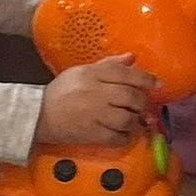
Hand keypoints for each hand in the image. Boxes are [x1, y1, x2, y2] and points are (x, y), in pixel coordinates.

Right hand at [35, 54, 155, 148]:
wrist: (37, 116)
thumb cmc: (61, 92)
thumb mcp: (81, 72)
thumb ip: (108, 65)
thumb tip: (132, 58)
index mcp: (92, 74)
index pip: (125, 74)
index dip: (145, 79)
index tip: (157, 84)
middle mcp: (95, 93)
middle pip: (130, 97)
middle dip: (141, 102)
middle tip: (142, 106)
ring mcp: (93, 115)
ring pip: (126, 118)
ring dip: (135, 121)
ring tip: (133, 121)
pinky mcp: (91, 134)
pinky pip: (117, 137)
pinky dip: (126, 137)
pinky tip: (125, 134)